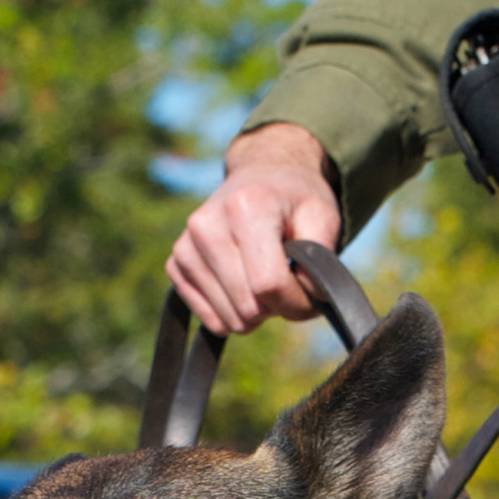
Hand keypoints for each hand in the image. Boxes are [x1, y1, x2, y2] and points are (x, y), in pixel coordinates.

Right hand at [167, 123, 341, 335]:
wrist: (261, 178)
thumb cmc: (295, 201)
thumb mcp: (323, 218)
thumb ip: (321, 260)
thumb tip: (308, 300)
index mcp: (244, 207)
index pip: (269, 284)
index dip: (297, 302)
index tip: (310, 293)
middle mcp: (206, 226)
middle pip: (248, 306)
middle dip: (277, 307)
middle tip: (289, 282)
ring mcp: (186, 247)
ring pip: (229, 319)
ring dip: (256, 314)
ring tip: (266, 280)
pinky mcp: (176, 265)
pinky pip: (210, 319)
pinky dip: (234, 313)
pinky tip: (245, 286)